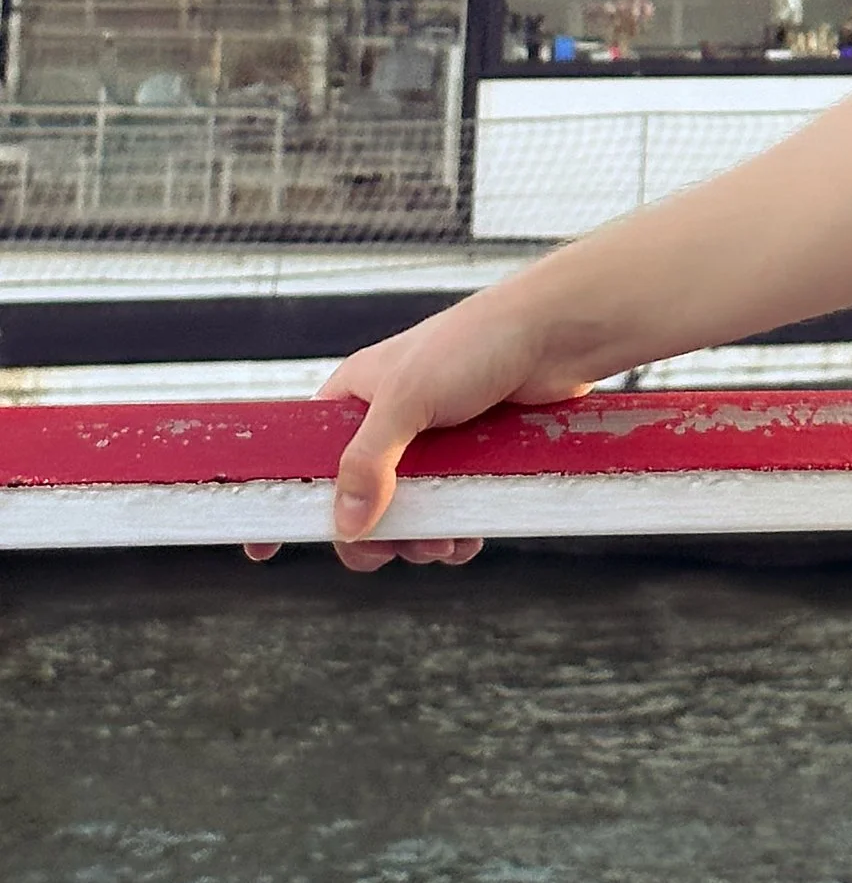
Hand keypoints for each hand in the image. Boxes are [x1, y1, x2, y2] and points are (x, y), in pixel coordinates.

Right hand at [243, 294, 590, 571]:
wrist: (558, 333)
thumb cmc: (480, 342)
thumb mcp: (408, 396)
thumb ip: (369, 459)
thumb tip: (345, 523)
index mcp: (356, 396)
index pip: (305, 452)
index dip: (287, 496)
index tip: (262, 545)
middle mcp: (389, 420)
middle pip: (357, 500)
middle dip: (373, 535)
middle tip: (394, 550)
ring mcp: (432, 441)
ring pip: (407, 513)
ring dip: (420, 539)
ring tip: (444, 541)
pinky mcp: (473, 456)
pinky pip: (451, 510)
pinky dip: (455, 532)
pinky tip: (468, 538)